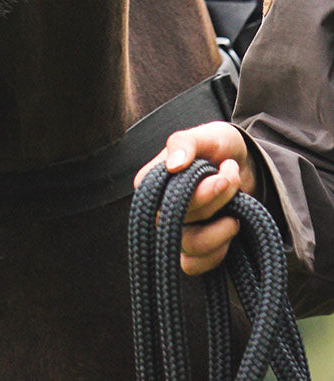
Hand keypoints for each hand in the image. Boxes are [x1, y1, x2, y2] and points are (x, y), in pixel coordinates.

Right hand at [134, 122, 258, 274]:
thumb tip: (173, 165)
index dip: (192, 193)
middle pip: (178, 219)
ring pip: (189, 244)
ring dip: (220, 227)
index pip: (157, 197)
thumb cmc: (220, 148)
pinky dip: (217, 252)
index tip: (220, 176)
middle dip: (215, 200)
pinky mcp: (193, 250)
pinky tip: (231, 228)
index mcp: (154, 180)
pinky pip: (194, 265)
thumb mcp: (207, 135)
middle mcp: (160, 208)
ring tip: (238, 207)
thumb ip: (185, 143)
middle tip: (232, 177)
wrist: (247, 167)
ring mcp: (177, 231)